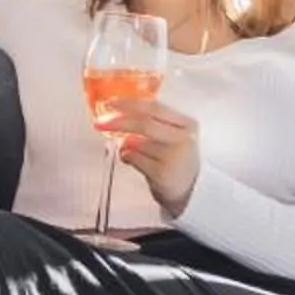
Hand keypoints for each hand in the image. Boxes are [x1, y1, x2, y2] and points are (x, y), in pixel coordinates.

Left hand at [101, 96, 200, 216]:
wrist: (193, 191)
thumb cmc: (178, 161)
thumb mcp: (174, 137)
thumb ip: (153, 123)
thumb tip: (119, 112)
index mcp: (186, 124)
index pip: (154, 107)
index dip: (129, 103)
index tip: (110, 102)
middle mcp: (182, 138)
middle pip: (144, 123)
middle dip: (118, 121)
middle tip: (100, 122)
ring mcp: (173, 156)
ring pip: (136, 143)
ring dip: (124, 144)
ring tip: (127, 149)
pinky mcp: (162, 173)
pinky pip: (134, 159)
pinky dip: (126, 156)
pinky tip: (131, 160)